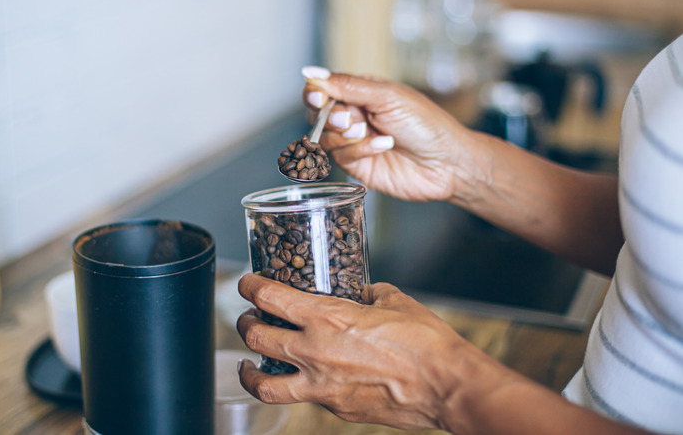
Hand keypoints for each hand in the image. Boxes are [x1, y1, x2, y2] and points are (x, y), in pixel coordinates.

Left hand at [235, 273, 502, 429]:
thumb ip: (369, 293)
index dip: (251, 286)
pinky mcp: (336, 409)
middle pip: (256, 338)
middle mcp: (315, 352)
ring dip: (249, 371)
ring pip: (264, 384)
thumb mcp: (394, 301)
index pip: (270, 298)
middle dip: (245, 324)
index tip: (247, 283)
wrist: (448, 386)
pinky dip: (296, 387)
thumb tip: (361, 291)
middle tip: (248, 318)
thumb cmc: (426, 342)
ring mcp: (322, 386)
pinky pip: (303, 398)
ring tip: (248, 364)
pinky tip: (303, 380)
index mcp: (327, 317)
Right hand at [301, 66, 483, 202]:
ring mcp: (354, 142)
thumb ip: (348, 86)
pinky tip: (382, 146)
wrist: (447, 162)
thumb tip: (313, 73)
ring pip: (325, 138)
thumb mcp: (387, 97)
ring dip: (345, 135)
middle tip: (349, 119)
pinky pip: (340, 157)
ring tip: (368, 132)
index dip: (315, 93)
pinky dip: (359, 150)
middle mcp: (354, 116)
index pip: (322, 89)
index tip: (318, 97)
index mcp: (361, 93)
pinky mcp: (357, 165)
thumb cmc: (427, 124)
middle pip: (318, 114)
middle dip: (330, 116)